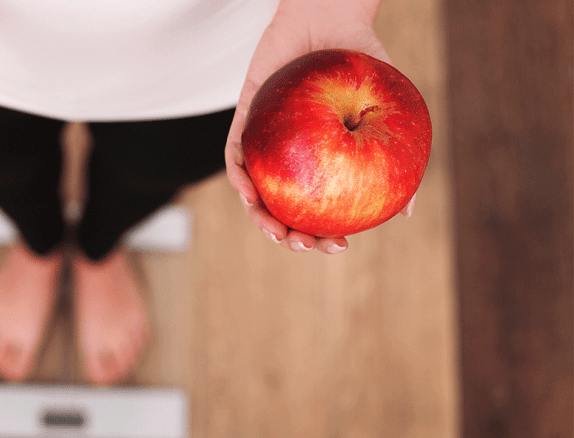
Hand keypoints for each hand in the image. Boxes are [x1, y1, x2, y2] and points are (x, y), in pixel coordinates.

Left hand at [225, 0, 413, 253]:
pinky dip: (239, 176)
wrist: (331, 18)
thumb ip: (393, 157)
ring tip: (276, 231)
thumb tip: (407, 212)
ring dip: (260, 217)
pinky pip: (235, 154)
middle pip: (282, 209)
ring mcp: (266, 141)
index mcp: (321, 162)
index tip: (338, 246)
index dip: (323, 235)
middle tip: (304, 245)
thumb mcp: (385, 111)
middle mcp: (291, 157)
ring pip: (255, 191)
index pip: (318, 210)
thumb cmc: (361, 63)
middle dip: (289, 237)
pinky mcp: (244, 119)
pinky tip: (249, 191)